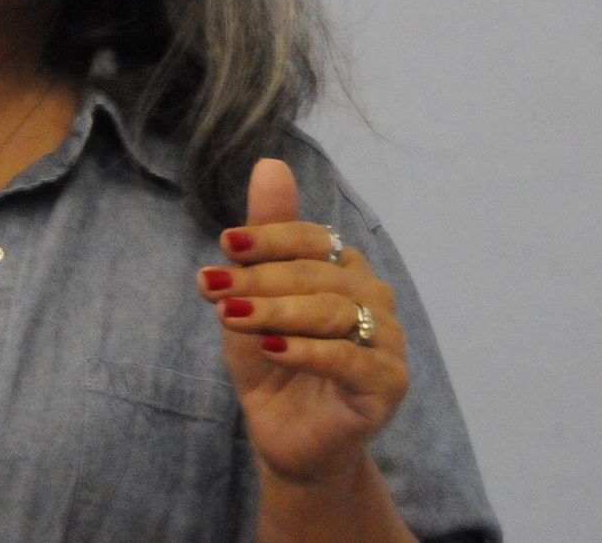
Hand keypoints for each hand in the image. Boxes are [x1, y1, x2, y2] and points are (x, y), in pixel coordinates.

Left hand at [199, 159, 409, 488]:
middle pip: (317, 275)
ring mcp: (387, 341)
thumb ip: (262, 239)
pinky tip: (270, 349)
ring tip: (229, 318)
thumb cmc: (271, 363)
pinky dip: (306, 351)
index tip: (224, 243)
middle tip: (212, 286)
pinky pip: (349, 359)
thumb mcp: (251, 299)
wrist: (287, 439)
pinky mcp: (389, 384)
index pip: (314, 239)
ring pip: (332, 312)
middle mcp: (373, 297)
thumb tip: (269, 163)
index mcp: (345, 269)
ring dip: (275, 312)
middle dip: (259, 279)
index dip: (270, 237)